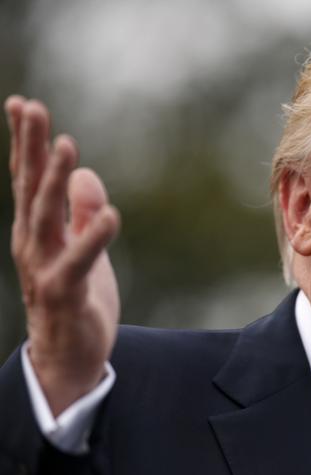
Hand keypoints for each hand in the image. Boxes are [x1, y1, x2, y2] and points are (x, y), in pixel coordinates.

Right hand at [5, 96, 120, 415]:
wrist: (68, 356)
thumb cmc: (74, 297)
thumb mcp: (82, 247)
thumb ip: (80, 213)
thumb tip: (85, 174)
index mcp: (37, 231)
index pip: (28, 181)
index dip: (25, 144)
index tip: (23, 104)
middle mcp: (34, 245)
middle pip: (31, 189)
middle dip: (30, 148)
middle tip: (31, 108)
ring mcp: (46, 269)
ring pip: (47, 218)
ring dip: (54, 181)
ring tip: (66, 145)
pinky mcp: (66, 293)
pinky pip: (80, 263)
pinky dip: (92, 239)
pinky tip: (109, 214)